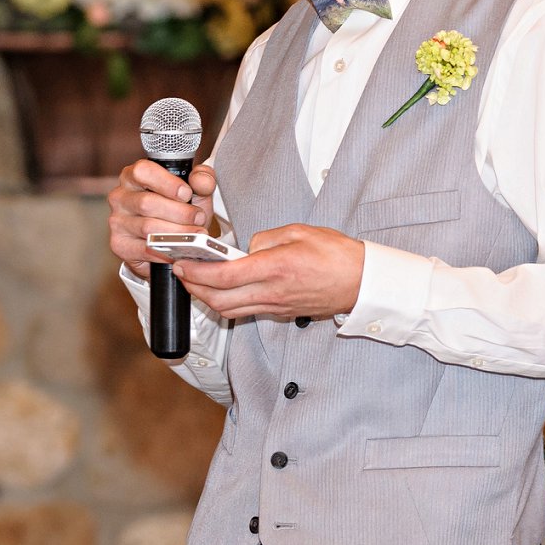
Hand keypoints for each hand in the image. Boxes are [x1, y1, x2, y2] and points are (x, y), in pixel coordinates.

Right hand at [107, 160, 215, 278]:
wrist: (169, 240)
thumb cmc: (178, 211)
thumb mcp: (194, 192)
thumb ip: (202, 180)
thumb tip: (200, 179)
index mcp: (133, 176)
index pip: (142, 171)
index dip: (166, 182)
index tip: (186, 193)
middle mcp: (120, 196)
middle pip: (146, 203)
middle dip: (179, 212)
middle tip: (198, 218)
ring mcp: (116, 221)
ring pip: (147, 227)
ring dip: (176, 232)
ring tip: (195, 234)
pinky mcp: (119, 244)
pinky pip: (145, 249)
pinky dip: (166, 250)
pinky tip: (179, 249)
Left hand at [173, 224, 364, 319]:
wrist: (364, 282)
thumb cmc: (337, 254)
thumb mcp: (298, 232)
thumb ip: (265, 238)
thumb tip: (245, 248)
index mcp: (273, 269)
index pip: (223, 276)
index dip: (195, 273)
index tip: (180, 263)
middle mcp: (271, 292)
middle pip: (218, 300)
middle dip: (192, 288)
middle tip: (180, 273)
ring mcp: (275, 306)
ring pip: (229, 310)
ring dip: (207, 298)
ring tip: (195, 281)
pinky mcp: (281, 313)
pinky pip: (245, 312)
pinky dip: (226, 303)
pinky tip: (221, 289)